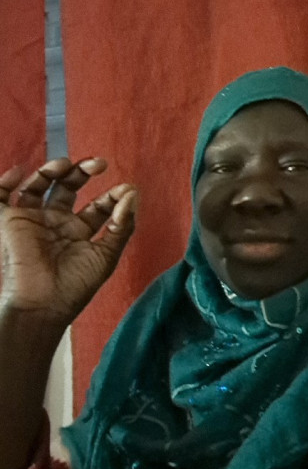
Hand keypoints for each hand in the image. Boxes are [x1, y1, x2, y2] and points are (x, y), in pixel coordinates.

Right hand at [0, 158, 136, 324]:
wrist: (42, 305)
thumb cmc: (76, 285)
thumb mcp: (106, 256)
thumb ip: (122, 225)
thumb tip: (133, 193)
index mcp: (80, 232)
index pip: (97, 205)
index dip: (112, 196)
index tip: (125, 188)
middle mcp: (56, 222)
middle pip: (68, 187)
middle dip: (82, 171)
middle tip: (98, 163)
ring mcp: (33, 220)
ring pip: (39, 185)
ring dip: (52, 170)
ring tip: (64, 164)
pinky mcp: (10, 222)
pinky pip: (1, 196)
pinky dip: (5, 181)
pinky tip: (20, 171)